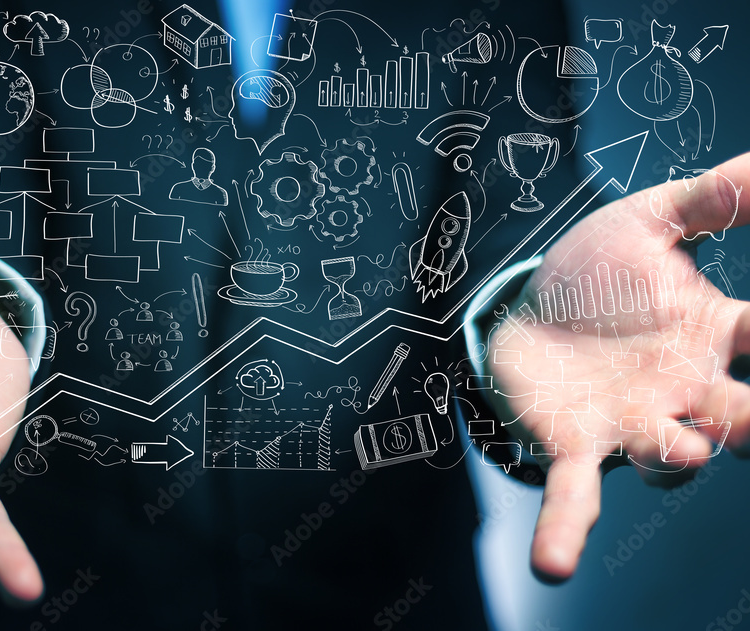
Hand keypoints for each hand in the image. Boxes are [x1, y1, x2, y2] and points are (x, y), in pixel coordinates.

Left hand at [486, 154, 748, 580]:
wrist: (524, 310)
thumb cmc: (593, 275)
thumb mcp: (646, 224)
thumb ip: (711, 199)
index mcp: (711, 335)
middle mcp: (686, 390)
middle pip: (746, 417)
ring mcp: (632, 424)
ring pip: (672, 457)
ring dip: (679, 457)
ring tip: (682, 447)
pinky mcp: (575, 446)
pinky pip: (576, 494)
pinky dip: (567, 529)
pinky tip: (553, 567)